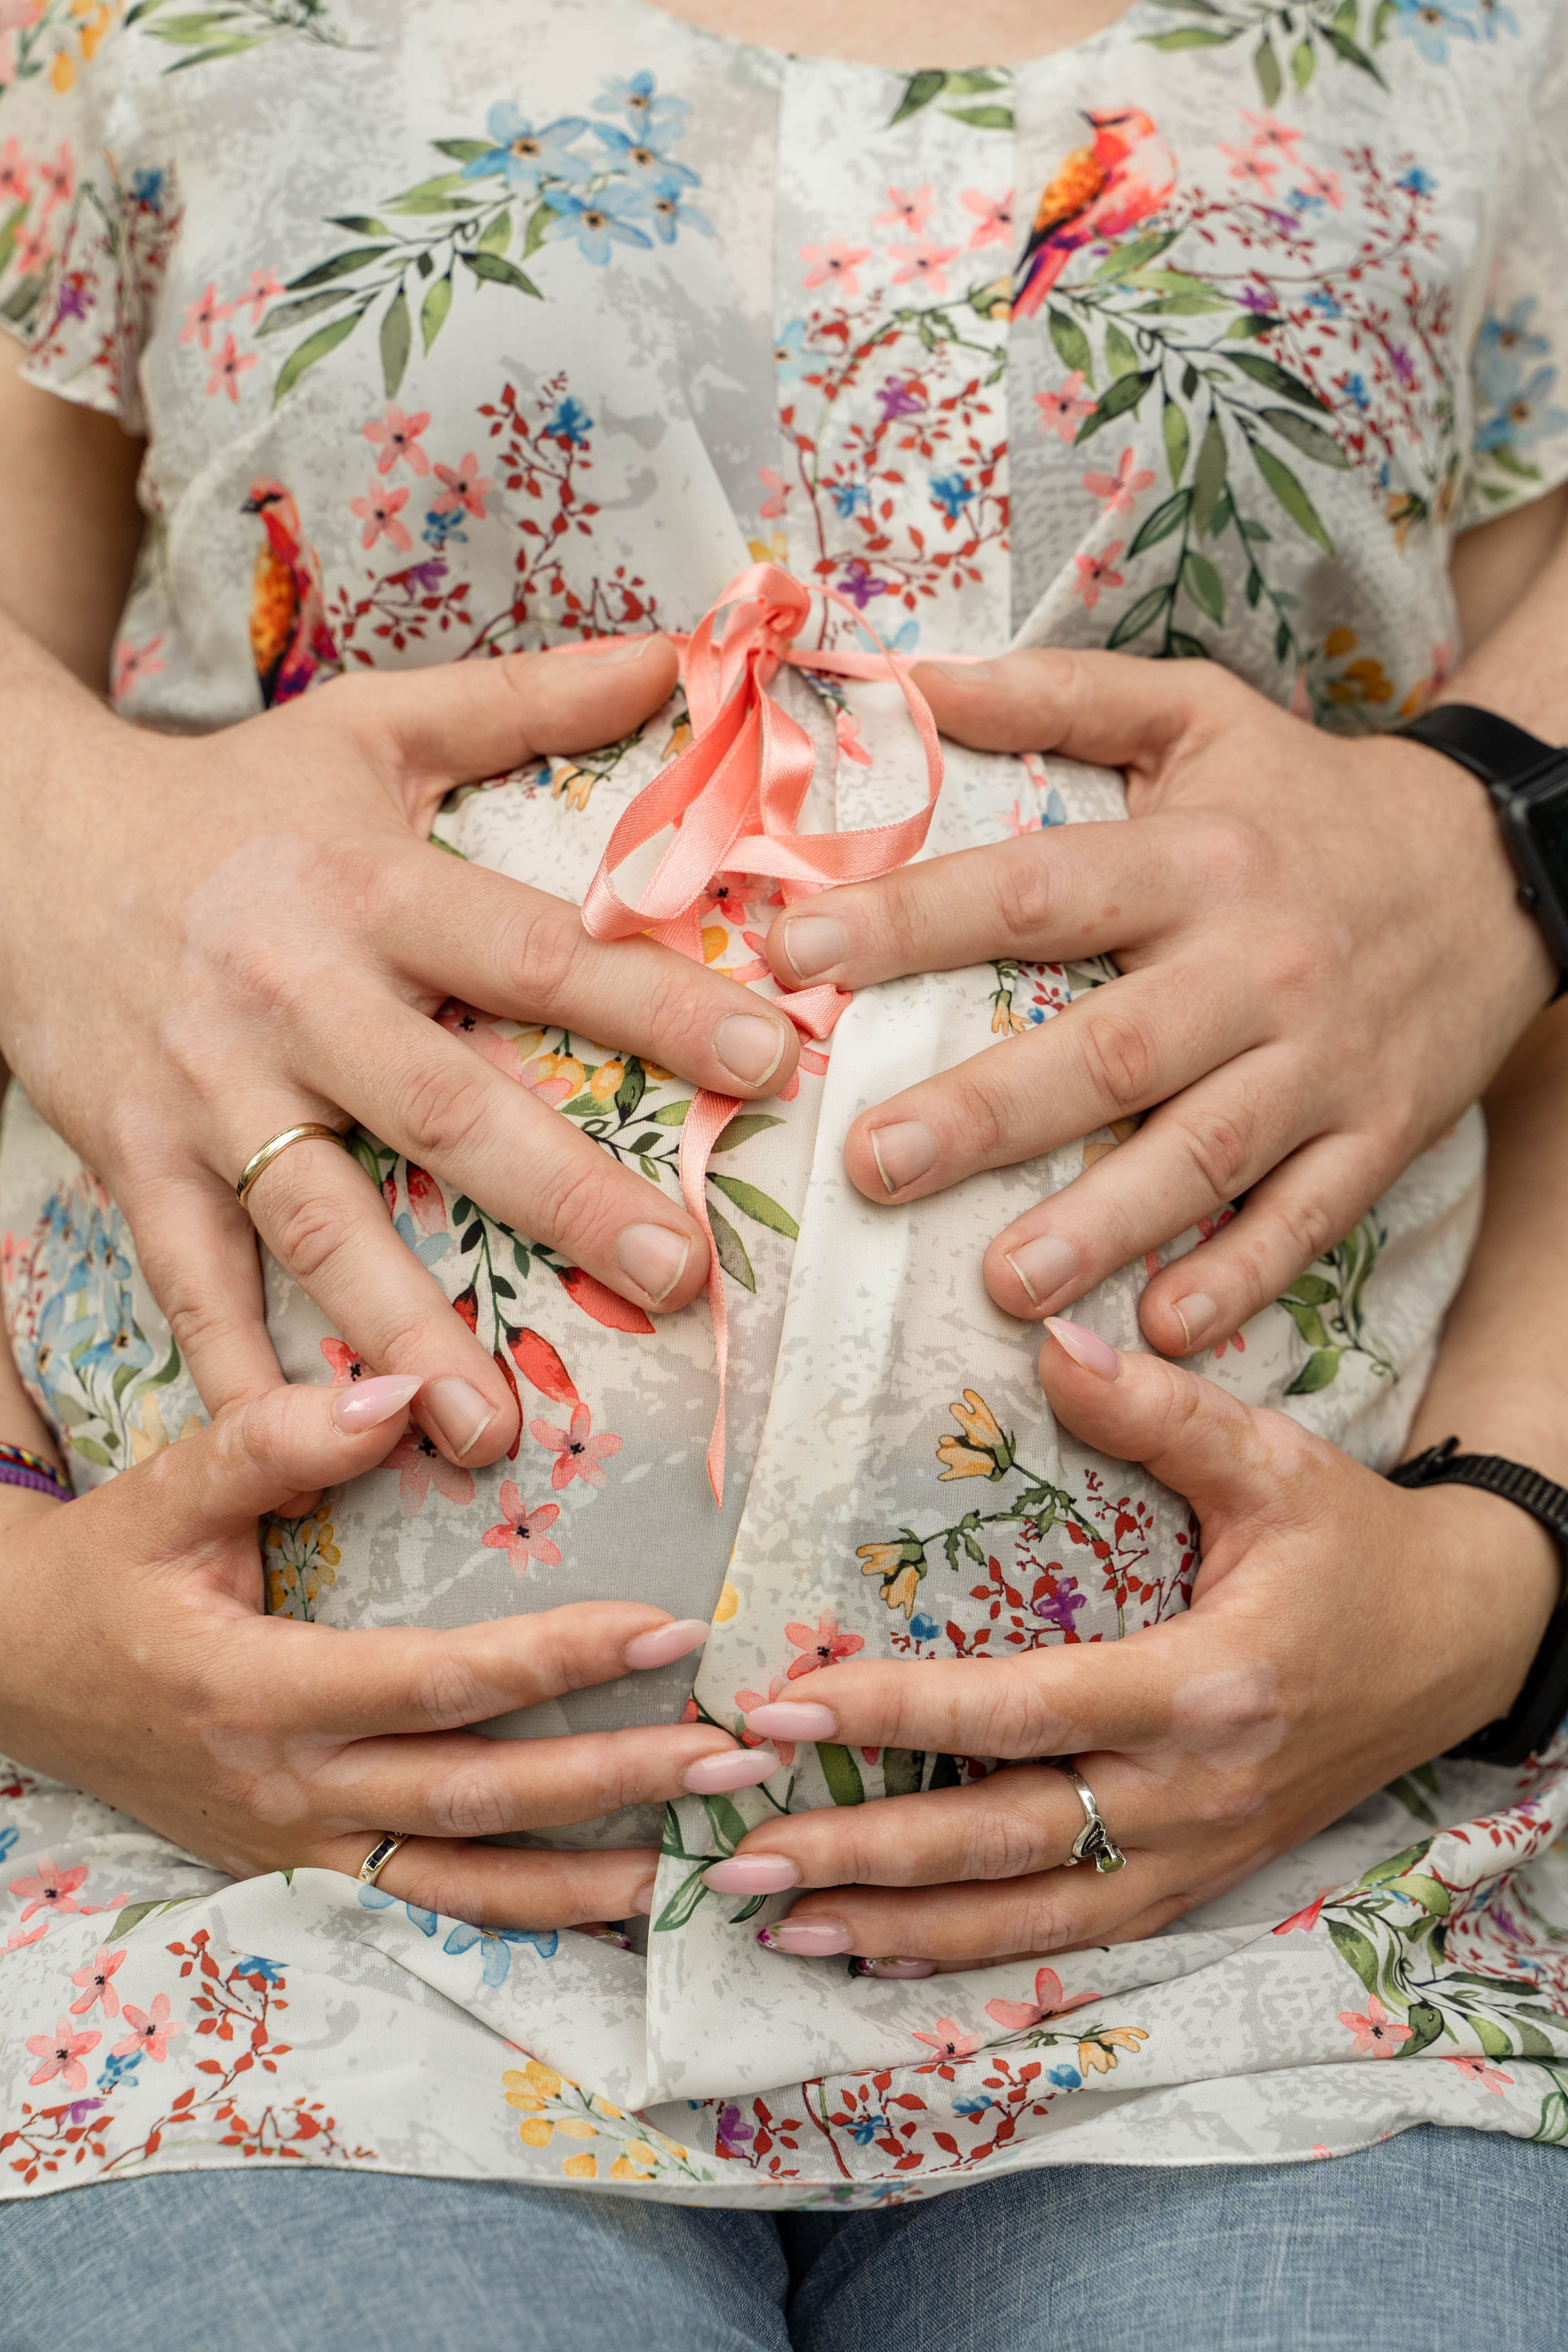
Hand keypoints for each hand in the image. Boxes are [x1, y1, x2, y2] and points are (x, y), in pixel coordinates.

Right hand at [0, 634, 798, 1463]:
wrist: (20, 835)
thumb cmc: (230, 797)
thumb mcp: (370, 728)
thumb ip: (528, 698)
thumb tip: (681, 648)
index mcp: (368, 887)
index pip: (534, 951)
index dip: (654, 1005)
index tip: (774, 1062)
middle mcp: (293, 993)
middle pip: (441, 1104)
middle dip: (562, 1196)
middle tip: (674, 1278)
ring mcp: (206, 1090)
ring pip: (314, 1218)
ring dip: (400, 1326)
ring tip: (488, 1427)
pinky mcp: (132, 1158)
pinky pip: (189, 1281)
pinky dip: (242, 1375)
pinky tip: (319, 1453)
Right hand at [0, 1376, 774, 1922]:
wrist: (15, 1676)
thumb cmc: (104, 1576)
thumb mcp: (163, 1491)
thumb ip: (275, 1438)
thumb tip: (404, 1392)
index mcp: (258, 1690)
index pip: (438, 1681)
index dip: (557, 1659)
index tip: (665, 1629)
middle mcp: (289, 1787)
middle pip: (476, 1797)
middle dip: (610, 1778)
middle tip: (727, 1752)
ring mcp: (296, 1846)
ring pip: (461, 1885)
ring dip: (586, 1876)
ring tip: (696, 1856)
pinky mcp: (302, 1870)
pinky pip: (424, 1907)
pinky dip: (518, 1914)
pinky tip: (605, 1903)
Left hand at [706, 1322, 1559, 1967]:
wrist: (1465, 1643)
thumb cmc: (1359, 1547)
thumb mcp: (1276, 1462)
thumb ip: (1161, 1408)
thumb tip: (1048, 1339)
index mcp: (1206, 1688)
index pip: (1018, 1712)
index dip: (893, 1713)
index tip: (778, 1708)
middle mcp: (1192, 1795)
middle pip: (1001, 1842)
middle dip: (861, 1852)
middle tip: (734, 1853)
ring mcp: (1196, 1856)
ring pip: (1024, 1918)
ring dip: (894, 1926)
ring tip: (773, 1921)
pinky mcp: (1197, 1882)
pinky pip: (1069, 1936)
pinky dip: (970, 1953)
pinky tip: (879, 1945)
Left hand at [765, 653, 1556, 1357]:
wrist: (1505, 860)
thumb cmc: (1311, 796)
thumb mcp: (1199, 713)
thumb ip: (1058, 695)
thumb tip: (911, 680)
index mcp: (1194, 860)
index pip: (1032, 891)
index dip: (910, 922)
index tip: (798, 955)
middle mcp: (1257, 964)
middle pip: (1110, 1049)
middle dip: (987, 1113)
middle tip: (875, 1166)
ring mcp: (1323, 1060)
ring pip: (1204, 1153)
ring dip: (1102, 1225)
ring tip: (1002, 1286)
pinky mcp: (1380, 1131)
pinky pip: (1306, 1217)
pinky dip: (1239, 1275)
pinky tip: (1160, 1327)